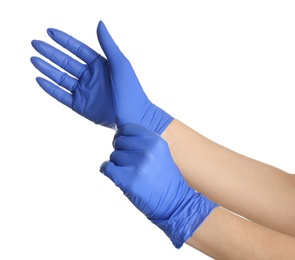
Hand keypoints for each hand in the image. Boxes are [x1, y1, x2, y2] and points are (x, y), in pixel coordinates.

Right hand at [31, 21, 172, 133]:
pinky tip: (39, 79)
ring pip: (61, 78)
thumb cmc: (131, 89)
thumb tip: (99, 23)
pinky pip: (62, 96)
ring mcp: (85, 92)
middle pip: (66, 62)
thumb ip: (108, 44)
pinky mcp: (81, 106)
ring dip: (47, 69)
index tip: (49, 32)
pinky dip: (50, 88)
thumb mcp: (120, 64)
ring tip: (33, 59)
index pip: (78, 50)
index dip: (64, 41)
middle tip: (35, 43)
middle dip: (51, 53)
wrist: (134, 116)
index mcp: (100, 65)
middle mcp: (90, 77)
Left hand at [100, 123, 218, 247]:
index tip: (122, 144)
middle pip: (119, 142)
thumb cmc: (165, 178)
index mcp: (155, 141)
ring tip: (130, 173)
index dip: (121, 135)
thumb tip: (120, 134)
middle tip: (128, 163)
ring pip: (113, 156)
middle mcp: (147, 150)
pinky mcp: (128, 180)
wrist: (174, 202)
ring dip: (117, 164)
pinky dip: (107, 170)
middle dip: (120, 151)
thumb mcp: (160, 153)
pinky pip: (106, 167)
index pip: (127, 128)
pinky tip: (118, 176)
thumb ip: (143, 141)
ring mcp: (137, 165)